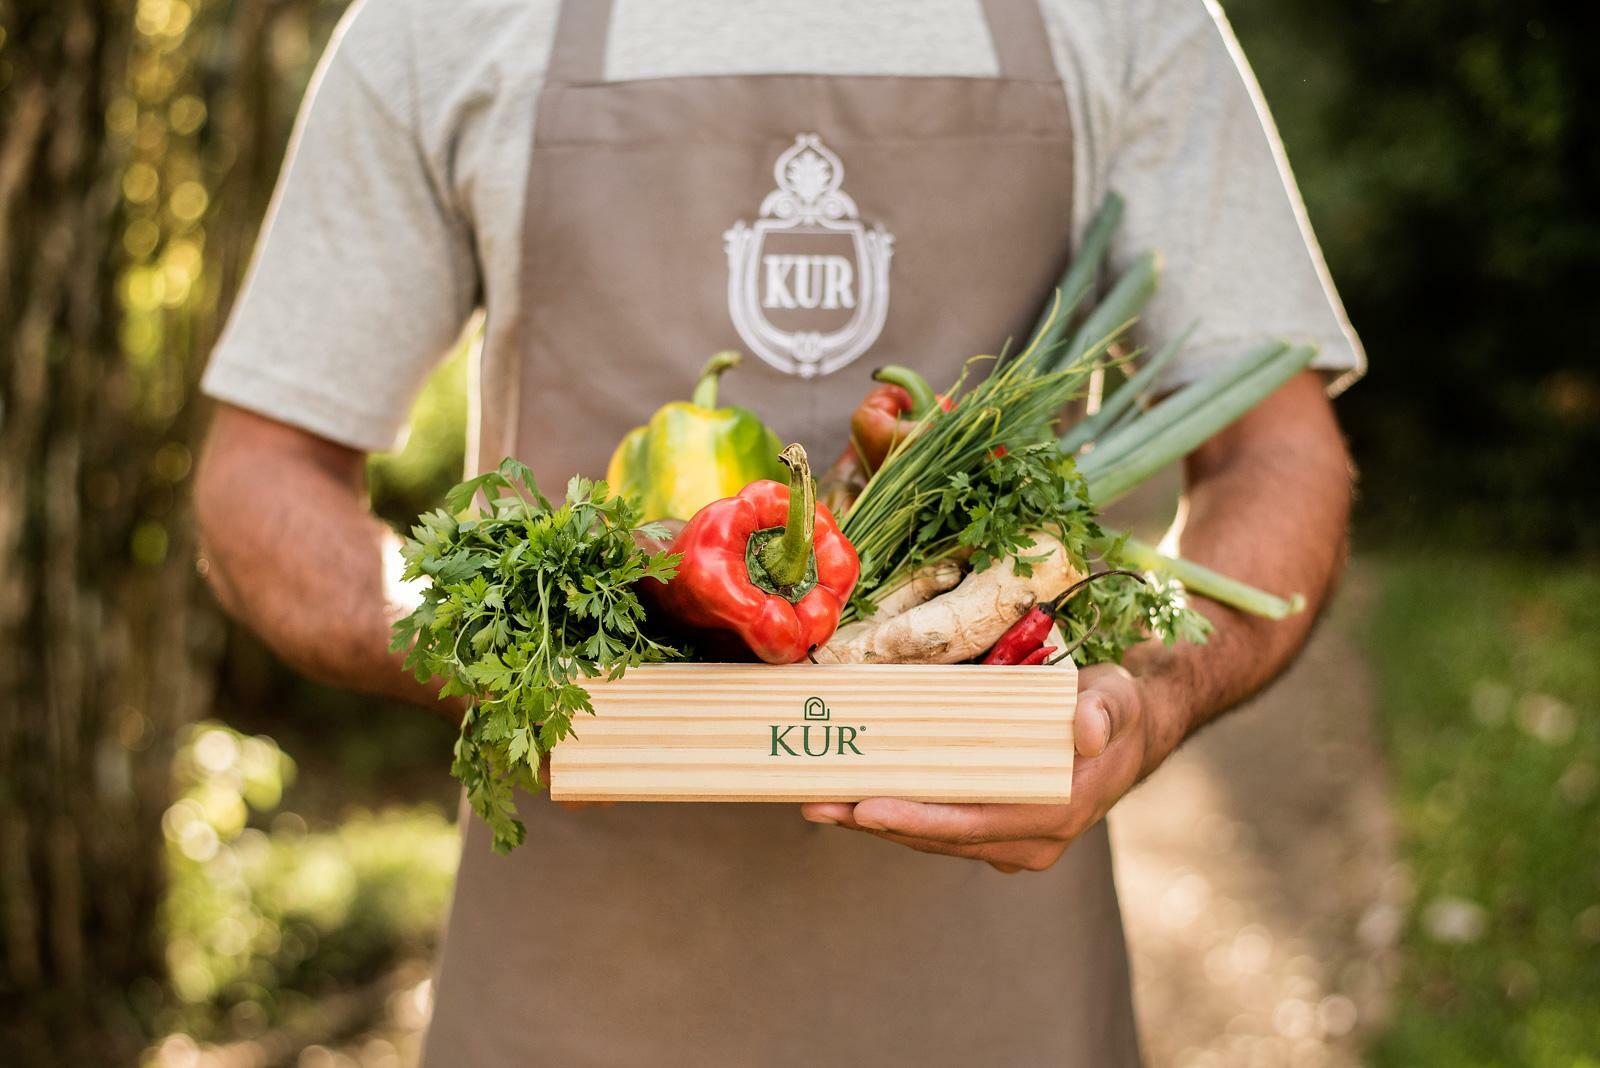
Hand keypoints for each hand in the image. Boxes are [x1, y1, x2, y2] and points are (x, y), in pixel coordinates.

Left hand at [798, 664, 1168, 871]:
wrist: (1130, 734)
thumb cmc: (1115, 711)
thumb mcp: (1115, 698)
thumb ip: (1101, 711)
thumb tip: (1086, 730)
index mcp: (1057, 812)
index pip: (974, 823)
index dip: (917, 820)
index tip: (866, 809)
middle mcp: (1033, 840)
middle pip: (940, 837)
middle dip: (875, 823)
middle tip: (818, 804)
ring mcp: (1013, 842)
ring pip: (933, 839)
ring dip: (875, 824)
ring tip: (820, 803)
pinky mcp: (997, 832)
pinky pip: (939, 830)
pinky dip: (897, 817)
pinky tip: (854, 801)